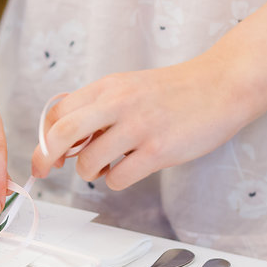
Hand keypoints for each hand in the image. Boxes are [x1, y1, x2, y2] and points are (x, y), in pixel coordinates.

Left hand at [31, 59, 243, 189]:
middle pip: (62, 134)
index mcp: (107, 87)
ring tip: (106, 167)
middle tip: (46, 171)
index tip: (46, 153)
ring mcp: (139, 127)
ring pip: (88, 164)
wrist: (222, 85)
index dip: (44, 137)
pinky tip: (129, 170)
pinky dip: (116, 181)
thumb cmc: (173, 91)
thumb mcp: (128, 86)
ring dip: (89, 173)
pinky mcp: (158, 150)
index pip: (58, 112)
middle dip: (46, 157)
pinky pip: (118, 179)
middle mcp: (118, 103)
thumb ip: (98, 107)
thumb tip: (65, 139)